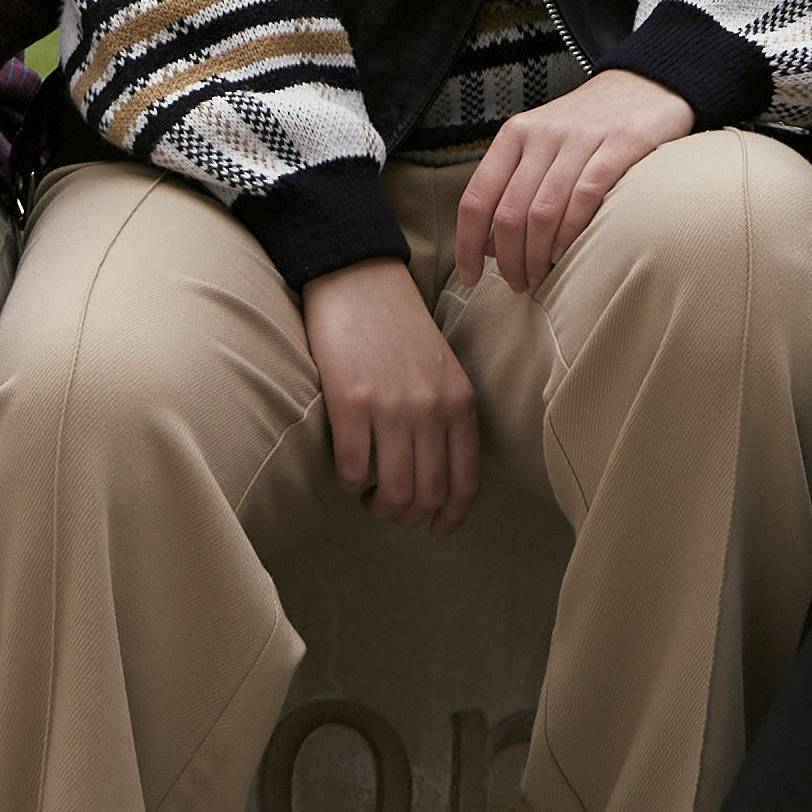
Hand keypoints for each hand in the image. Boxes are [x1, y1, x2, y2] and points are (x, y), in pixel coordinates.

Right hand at [304, 256, 482, 528]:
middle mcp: (432, 409)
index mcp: (460, 403)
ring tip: (368, 496)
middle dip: (407, 515)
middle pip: (427, 495)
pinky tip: (346, 474)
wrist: (360, 281)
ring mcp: (392, 407)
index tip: (436, 531)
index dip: (451, 517)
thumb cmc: (399, 329)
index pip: (465, 482)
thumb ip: (447, 418)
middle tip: (390, 508)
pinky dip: (347, 482)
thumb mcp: (443, 371)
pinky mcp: (351, 402)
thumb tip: (438, 478)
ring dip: (378, 506)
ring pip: (392, 492)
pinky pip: (352, 468)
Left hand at [449, 68, 697, 294]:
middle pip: (509, 213)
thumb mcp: (542, 145)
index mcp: (515, 135)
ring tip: (540, 277)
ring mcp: (581, 138)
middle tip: (518, 283)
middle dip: (509, 260)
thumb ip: (513, 186)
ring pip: (543, 213)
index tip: (471, 276)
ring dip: (537, 256)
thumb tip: (486, 244)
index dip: (467, 244)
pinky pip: (584, 198)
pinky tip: (567, 254)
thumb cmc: (590, 125)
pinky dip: (571, 234)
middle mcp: (542, 133)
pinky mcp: (620, 144)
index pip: (476, 198)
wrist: (646, 84)